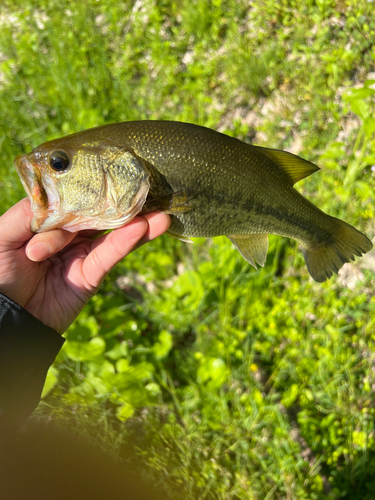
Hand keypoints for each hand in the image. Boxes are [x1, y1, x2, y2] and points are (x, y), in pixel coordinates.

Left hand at [0, 199, 169, 333]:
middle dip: (120, 201)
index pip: (72, 198)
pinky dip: (125, 242)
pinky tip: (142, 228)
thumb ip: (27, 213)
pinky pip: (108, 256)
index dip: (88, 187)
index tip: (110, 171)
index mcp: (48, 222)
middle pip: (98, 213)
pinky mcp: (91, 276)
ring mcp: (82, 254)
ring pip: (111, 233)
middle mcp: (68, 235)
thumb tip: (57, 192)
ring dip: (136, 221)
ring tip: (159, 211)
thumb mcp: (2, 237)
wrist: (5, 318)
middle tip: (145, 186)